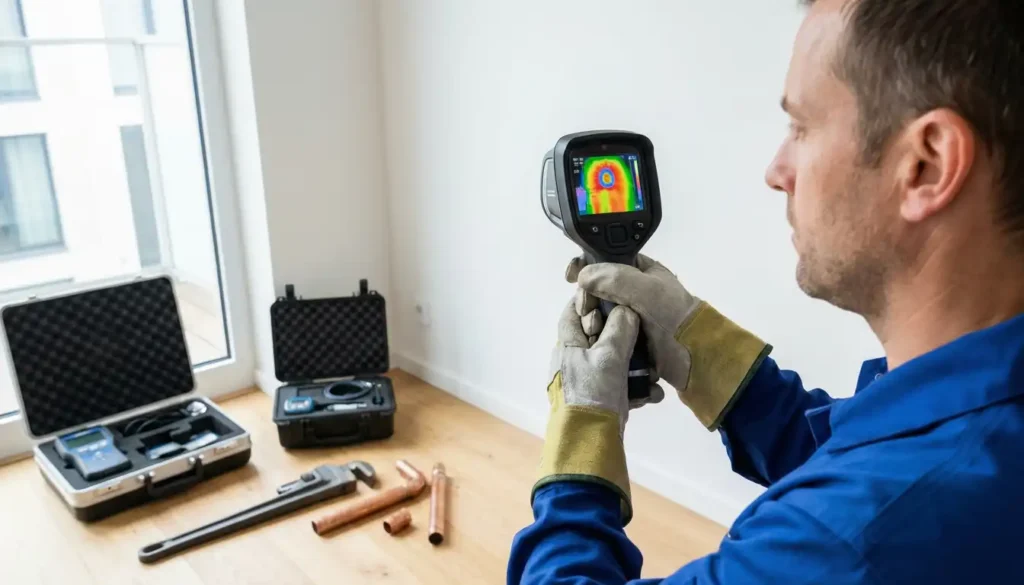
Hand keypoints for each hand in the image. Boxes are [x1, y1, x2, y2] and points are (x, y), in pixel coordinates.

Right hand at [566, 255, 770, 429]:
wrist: (696, 358)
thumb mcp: (646, 289)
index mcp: (641, 271)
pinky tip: (593, 340)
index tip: (570, 277)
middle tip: (588, 311)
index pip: (606, 260)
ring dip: (590, 320)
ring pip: (597, 313)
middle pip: (596, 289)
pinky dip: (596, 336)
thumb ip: (613, 277)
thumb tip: (582, 276)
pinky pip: (604, 333)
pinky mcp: (627, 339)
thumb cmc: (675, 317)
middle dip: (586, 299)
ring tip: (593, 329)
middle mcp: (634, 292)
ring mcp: (630, 317)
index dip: (587, 265)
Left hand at [568, 286, 665, 409]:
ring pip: (614, 360)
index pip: (573, 311)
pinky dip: (637, 388)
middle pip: (599, 335)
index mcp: (568, 345)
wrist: (589, 442)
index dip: (591, 298)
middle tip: (645, 328)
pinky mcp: (601, 398)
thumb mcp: (608, 355)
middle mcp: (575, 360)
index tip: (615, 292)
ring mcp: (588, 380)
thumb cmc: (592, 393)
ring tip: (654, 368)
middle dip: (624, 332)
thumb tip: (626, 310)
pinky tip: (653, 393)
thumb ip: (620, 329)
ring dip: (636, 364)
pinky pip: (621, 385)